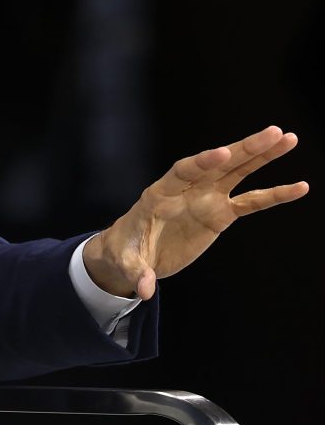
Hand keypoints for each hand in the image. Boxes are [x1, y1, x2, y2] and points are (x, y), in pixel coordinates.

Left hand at [85, 125, 307, 297]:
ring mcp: (206, 199)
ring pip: (238, 173)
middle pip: (217, 165)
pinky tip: (300, 187)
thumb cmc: (125, 252)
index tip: (222, 152)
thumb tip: (145, 291)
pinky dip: (274, 195)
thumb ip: (136, 272)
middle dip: (243, 149)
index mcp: (160, 194)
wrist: (133, 255)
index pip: (182, 172)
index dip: (201, 163)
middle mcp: (186, 190)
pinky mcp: (220, 214)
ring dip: (262, 156)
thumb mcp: (126, 261)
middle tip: (272, 132)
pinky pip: (251, 202)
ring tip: (289, 138)